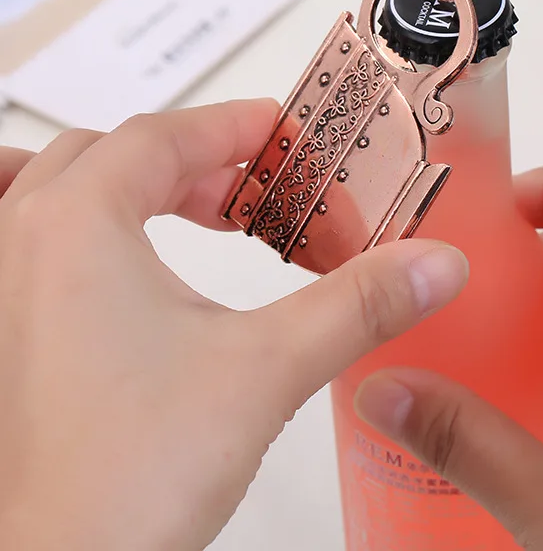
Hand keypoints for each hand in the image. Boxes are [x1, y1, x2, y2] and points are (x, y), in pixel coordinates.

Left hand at [0, 100, 468, 549]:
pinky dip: (86, 226)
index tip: (285, 134)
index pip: (164, 137)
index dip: (234, 127)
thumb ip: (360, 305)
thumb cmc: (129, 477)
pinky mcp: (6, 333)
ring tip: (205, 217)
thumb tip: (437, 264)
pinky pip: (35, 241)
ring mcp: (1, 288)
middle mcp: (23, 242)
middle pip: (115, 156)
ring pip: (68, 194)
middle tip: (260, 192)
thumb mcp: (267, 368)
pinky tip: (122, 261)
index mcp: (77, 224)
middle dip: (195, 163)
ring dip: (139, 188)